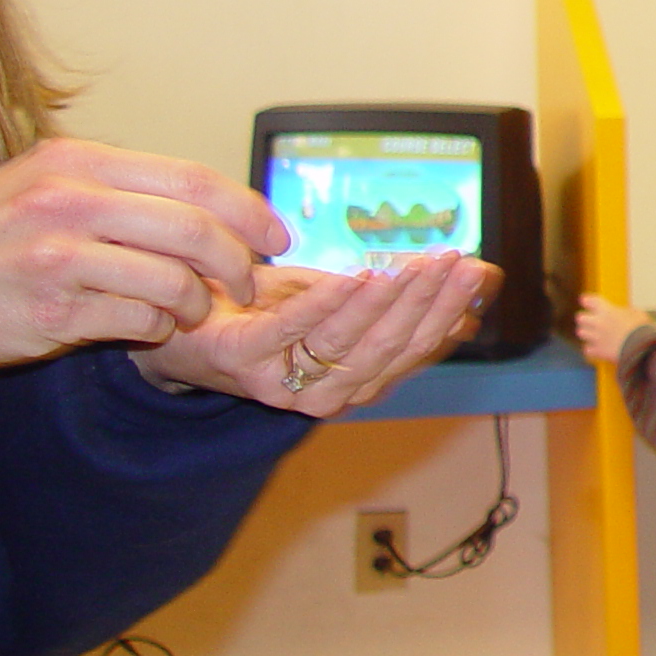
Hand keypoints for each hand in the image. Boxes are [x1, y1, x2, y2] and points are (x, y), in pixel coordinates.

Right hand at [0, 137, 288, 368]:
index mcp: (78, 162)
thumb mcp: (49, 183)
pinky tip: (148, 326)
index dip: (248, 209)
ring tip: (194, 309)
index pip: (192, 179)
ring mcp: (59, 259)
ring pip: (174, 282)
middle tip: (248, 282)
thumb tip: (216, 204)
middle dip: (238, 262)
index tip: (276, 234)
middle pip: (195, 231)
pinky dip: (160, 329)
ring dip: (200, 303)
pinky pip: (141, 323)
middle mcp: (70, 203)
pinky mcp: (54, 313)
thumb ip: (124, 186)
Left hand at [135, 249, 495, 415]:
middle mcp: (326, 394)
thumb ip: (395, 294)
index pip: (416, 348)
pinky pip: (296, 329)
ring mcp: (284, 384)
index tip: (477, 272)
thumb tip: (477, 277)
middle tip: (455, 261)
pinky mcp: (245, 360)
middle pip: (391, 347)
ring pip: (351, 342)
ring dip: (388, 300)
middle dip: (428, 301)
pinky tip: (356, 274)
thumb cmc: (261, 311)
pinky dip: (329, 301)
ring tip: (415, 264)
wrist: (178, 325)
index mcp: (354, 382)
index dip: (448, 310)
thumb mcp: (338, 298)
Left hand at [574, 294, 649, 364]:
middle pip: (580, 317)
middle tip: (590, 320)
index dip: (587, 300)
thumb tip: (624, 313)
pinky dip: (591, 349)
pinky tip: (597, 348)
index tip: (585, 300)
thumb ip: (625, 312)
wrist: (642, 348)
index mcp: (607, 310)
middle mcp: (598, 323)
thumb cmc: (642, 329)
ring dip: (586, 332)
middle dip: (585, 318)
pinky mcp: (599, 352)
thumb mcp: (637, 313)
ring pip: (580, 332)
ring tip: (593, 334)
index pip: (590, 301)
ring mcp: (597, 338)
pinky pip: (587, 349)